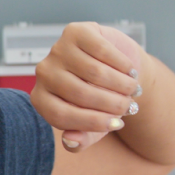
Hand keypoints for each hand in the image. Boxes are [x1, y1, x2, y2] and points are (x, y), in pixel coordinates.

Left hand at [30, 22, 143, 152]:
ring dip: (120, 84)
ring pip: (94, 72)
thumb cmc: (102, 102)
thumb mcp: (93, 126)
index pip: (61, 116)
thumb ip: (80, 139)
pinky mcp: (75, 32)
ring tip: (132, 90)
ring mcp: (58, 49)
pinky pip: (102, 50)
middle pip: (79, 93)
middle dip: (111, 104)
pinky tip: (129, 71)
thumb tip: (72, 142)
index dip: (92, 122)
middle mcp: (44, 73)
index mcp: (42, 99)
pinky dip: (121, 64)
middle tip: (129, 106)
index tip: (118, 125)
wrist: (115, 69)